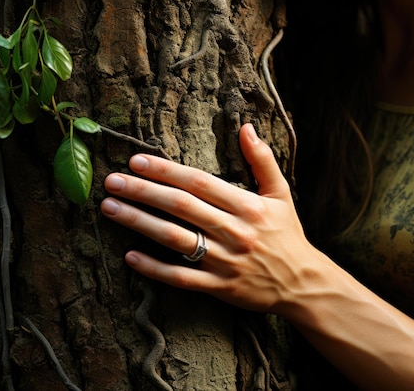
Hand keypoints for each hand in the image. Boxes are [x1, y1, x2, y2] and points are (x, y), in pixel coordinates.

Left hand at [100, 123, 328, 314]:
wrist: (302, 283)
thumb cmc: (287, 234)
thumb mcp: (281, 194)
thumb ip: (262, 160)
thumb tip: (246, 127)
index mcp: (248, 206)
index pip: (199, 183)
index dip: (166, 170)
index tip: (136, 161)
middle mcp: (234, 231)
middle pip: (181, 207)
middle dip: (143, 192)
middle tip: (111, 181)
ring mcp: (225, 261)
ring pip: (175, 240)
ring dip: (139, 223)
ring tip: (110, 209)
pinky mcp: (219, 287)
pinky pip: (181, 278)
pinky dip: (154, 268)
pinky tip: (129, 256)